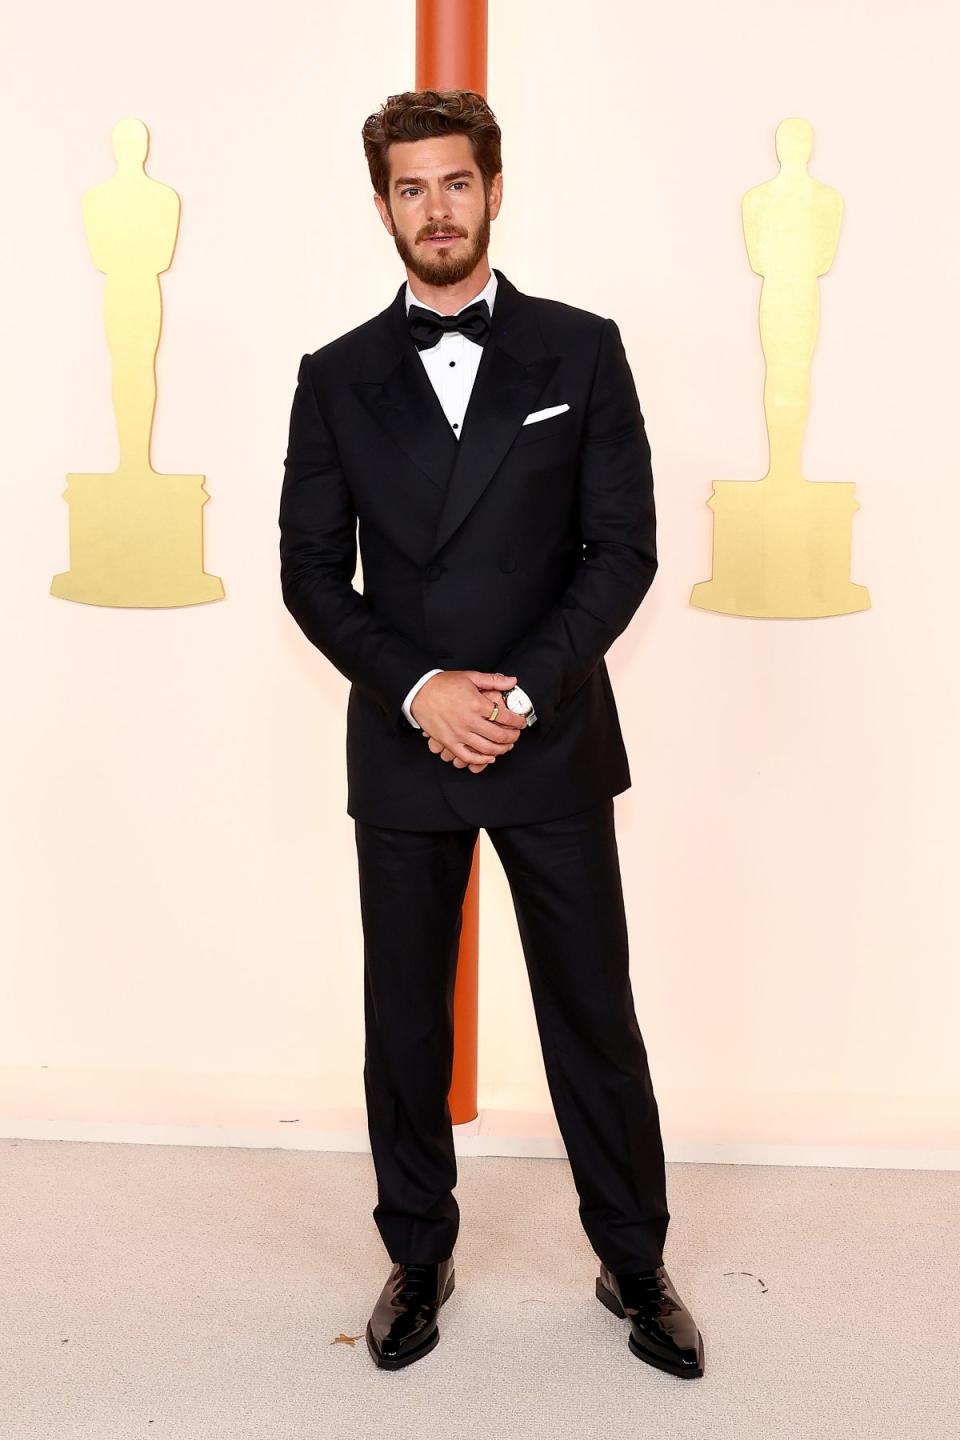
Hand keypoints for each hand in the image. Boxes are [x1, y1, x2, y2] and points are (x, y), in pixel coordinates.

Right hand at [413, 670, 527, 773]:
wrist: (419, 691)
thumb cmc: (444, 683)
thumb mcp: (470, 677)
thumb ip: (493, 680)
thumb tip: (513, 681)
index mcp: (477, 704)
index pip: (505, 717)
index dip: (517, 721)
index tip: (521, 722)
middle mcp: (470, 721)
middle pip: (499, 736)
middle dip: (512, 737)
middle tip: (516, 735)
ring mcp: (459, 733)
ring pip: (487, 749)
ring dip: (501, 750)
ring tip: (506, 746)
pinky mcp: (449, 742)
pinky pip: (468, 756)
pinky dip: (481, 760)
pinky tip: (489, 757)